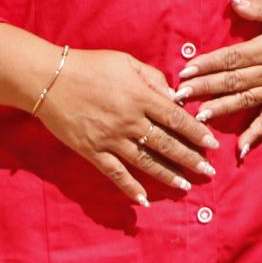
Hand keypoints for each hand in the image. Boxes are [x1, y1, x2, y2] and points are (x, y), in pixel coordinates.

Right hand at [34, 48, 218, 205]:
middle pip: (166, 143)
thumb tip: (174, 97)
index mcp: (141, 97)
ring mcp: (110, 138)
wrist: (49, 79)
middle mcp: (129, 121)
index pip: (176, 118)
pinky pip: (114, 173)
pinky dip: (129, 187)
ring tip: (185, 185)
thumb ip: (153, 78)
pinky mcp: (92, 151)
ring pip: (145, 161)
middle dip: (189, 158)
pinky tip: (143, 200)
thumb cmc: (90, 65)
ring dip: (167, 174)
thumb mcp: (127, 62)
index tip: (213, 145)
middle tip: (208, 171)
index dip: (196, 132)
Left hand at [175, 0, 261, 157]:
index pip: (230, 58)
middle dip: (203, 89)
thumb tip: (233, 2)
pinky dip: (255, 135)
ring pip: (244, 101)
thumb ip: (258, 7)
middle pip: (231, 82)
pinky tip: (241, 149)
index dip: (207, 65)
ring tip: (197, 118)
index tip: (185, 71)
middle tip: (179, 97)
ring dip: (220, 110)